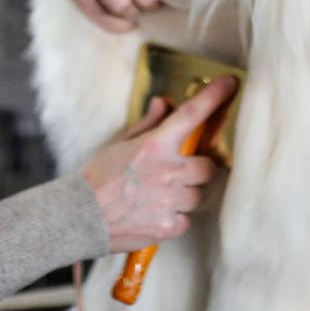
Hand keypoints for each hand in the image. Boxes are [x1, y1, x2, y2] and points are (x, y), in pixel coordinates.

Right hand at [79, 76, 236, 252]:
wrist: (79, 216)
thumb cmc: (97, 178)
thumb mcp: (118, 143)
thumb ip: (147, 125)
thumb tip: (163, 104)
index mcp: (155, 146)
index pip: (191, 114)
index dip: (213, 97)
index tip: (230, 84)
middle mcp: (167, 172)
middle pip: (209, 167)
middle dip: (198, 169)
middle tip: (181, 172)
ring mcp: (169, 201)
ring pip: (197, 196)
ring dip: (184, 195)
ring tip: (159, 196)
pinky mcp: (167, 226)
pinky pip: (185, 220)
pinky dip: (174, 218)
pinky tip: (155, 214)